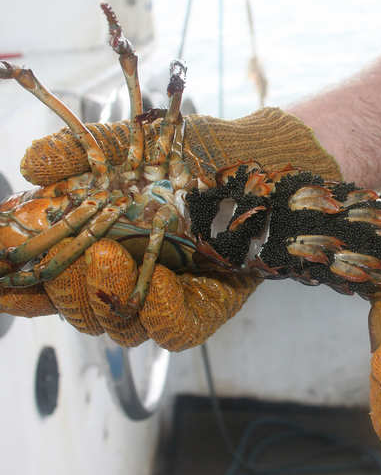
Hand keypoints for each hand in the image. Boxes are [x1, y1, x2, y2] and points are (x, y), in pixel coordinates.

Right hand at [1, 108, 340, 349]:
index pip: (45, 280)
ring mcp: (166, 297)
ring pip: (119, 328)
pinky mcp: (207, 308)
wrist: (262, 161)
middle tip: (71, 251)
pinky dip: (159, 314)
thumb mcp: (137, 144)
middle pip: (78, 309)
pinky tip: (154, 283)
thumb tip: (32, 163)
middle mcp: (127, 277)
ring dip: (103, 298)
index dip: (16, 286)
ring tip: (107, 254)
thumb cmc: (195, 154)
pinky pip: (176, 330)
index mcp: (97, 245)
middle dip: (65, 286)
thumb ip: (86, 152)